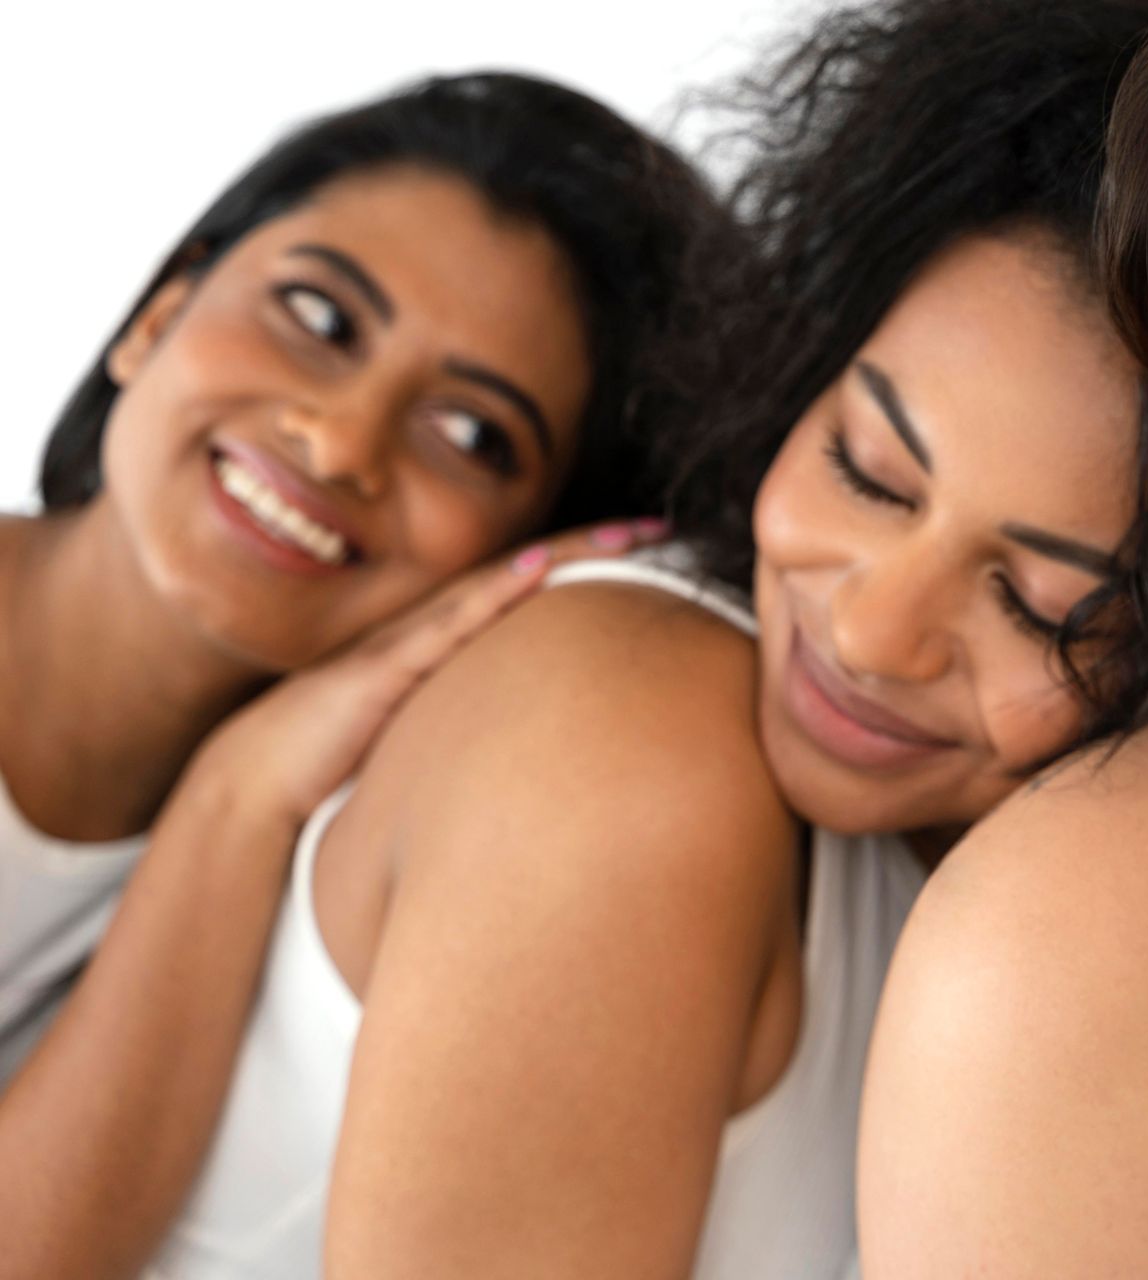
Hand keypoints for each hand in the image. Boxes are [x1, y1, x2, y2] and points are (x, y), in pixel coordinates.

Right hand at [192, 518, 669, 826]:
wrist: (263, 773)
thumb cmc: (346, 755)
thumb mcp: (435, 733)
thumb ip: (482, 722)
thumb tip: (548, 743)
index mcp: (452, 639)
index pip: (533, 587)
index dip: (591, 562)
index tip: (653, 546)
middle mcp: (438, 626)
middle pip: (531, 571)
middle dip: (597, 544)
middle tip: (665, 525)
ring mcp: (412, 639)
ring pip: (502, 583)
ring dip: (566, 555)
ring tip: (626, 534)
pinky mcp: (387, 666)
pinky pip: (450, 624)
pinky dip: (496, 596)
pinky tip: (537, 572)